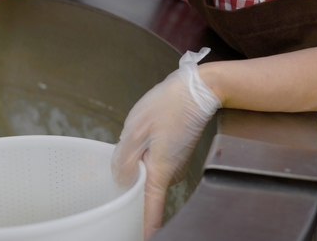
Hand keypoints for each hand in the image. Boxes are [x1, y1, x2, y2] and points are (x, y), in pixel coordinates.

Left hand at [111, 48, 220, 238]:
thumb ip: (124, 159)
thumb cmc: (168, 106)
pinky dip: (144, 156)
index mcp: (159, 170)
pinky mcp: (174, 158)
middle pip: (142, 189)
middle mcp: (169, 174)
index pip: (150, 209)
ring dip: (136, 162)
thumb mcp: (136, 129)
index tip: (140, 238)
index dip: (144, 228)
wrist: (197, 91)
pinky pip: (152, 165)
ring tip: (140, 137)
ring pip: (145, 174)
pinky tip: (145, 137)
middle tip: (124, 151)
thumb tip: (119, 180)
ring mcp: (174, 167)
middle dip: (128, 178)